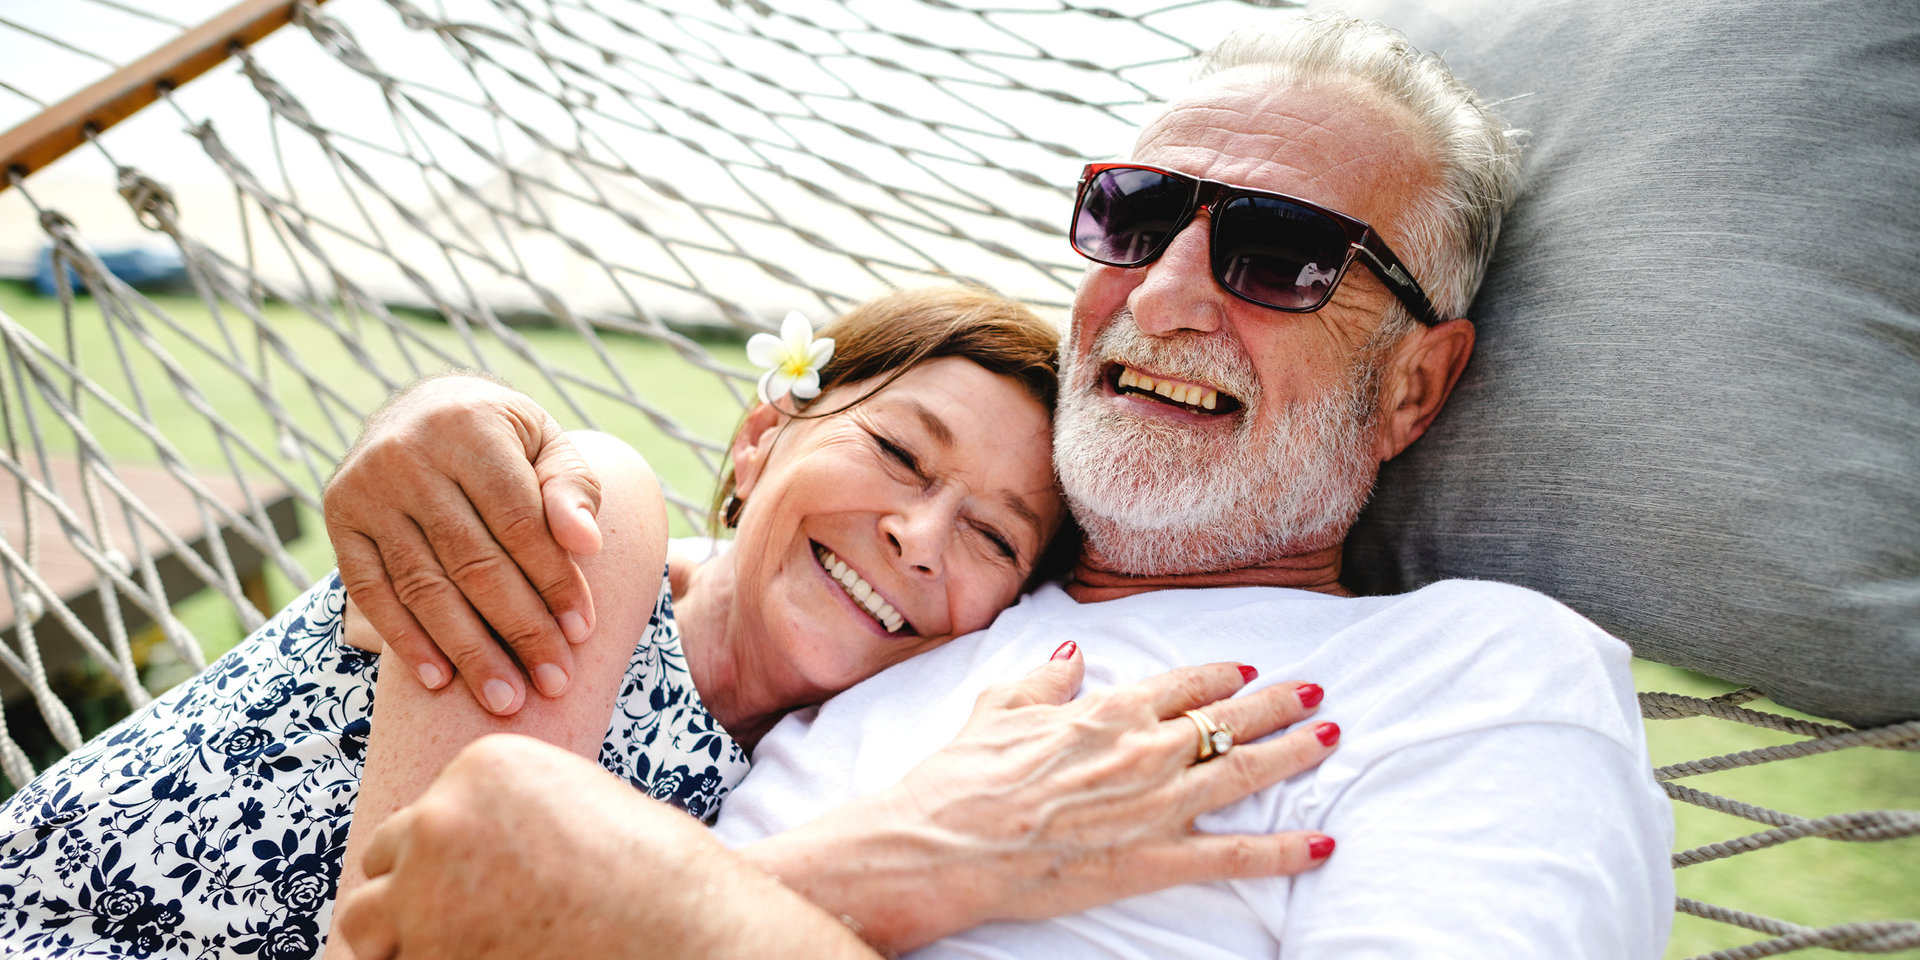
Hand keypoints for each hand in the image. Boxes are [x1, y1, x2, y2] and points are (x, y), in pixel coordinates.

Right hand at [325, 374, 602, 714]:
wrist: (422, 408)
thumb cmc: (504, 438)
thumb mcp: (546, 442)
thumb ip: (572, 487)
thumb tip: (587, 543)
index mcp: (469, 427)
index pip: (518, 521)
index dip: (553, 580)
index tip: (584, 633)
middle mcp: (408, 454)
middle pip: (473, 561)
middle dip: (519, 630)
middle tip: (554, 683)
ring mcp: (366, 489)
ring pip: (424, 586)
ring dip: (468, 651)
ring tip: (506, 699)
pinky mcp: (338, 518)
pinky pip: (371, 591)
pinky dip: (406, 640)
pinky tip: (440, 680)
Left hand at [336, 735, 877, 959]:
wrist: (682, 929)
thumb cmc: (649, 874)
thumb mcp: (574, 804)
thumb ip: (506, 811)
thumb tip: (452, 846)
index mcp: (482, 766)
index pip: (425, 812)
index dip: (451, 854)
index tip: (497, 879)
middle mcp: (442, 819)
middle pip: (384, 857)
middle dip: (415, 889)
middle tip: (470, 918)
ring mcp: (425, 892)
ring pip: (362, 920)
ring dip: (399, 936)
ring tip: (462, 945)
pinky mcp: (428, 956)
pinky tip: (482, 958)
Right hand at [741, 647, 1338, 952]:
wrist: (944, 843)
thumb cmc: (962, 776)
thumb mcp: (1000, 706)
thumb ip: (1046, 679)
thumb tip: (1073, 655)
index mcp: (1106, 710)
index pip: (1182, 684)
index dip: (1219, 675)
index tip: (1244, 670)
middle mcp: (1143, 750)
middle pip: (1227, 719)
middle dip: (1277, 704)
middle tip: (1315, 691)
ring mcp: (1154, 806)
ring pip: (1244, 773)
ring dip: (1294, 754)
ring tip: (1331, 736)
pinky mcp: (1153, 860)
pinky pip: (1233, 855)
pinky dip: (1283, 850)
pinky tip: (1323, 844)